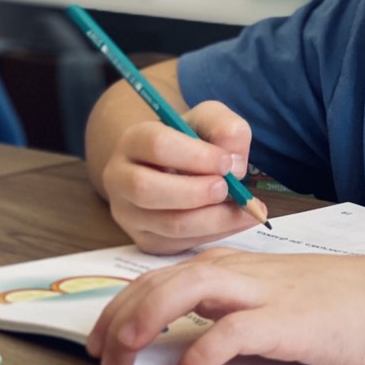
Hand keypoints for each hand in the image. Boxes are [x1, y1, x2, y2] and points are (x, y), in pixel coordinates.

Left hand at [85, 248, 364, 364]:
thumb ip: (216, 304)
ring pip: (182, 293)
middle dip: (117, 322)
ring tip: (124, 363)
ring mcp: (255, 293)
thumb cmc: (320, 300)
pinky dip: (197, 357)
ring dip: (143, 326)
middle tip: (100, 363)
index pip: (151, 280)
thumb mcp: (256, 294)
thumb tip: (170, 327)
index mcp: (221, 266)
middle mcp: (230, 273)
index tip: (94, 342)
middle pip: (155, 285)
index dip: (114, 310)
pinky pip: (228, 334)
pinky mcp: (280, 320)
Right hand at [100, 100, 264, 253]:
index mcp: (134, 141)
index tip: (227, 162)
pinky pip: (180, 243)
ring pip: (168, 223)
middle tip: (227, 188)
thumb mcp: (209, 121)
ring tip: (244, 208)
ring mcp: (128, 213)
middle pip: (147, 189)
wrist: (172, 169)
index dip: (196, 156)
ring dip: (212, 218)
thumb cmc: (191, 142)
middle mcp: (120, 178)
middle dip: (195, 192)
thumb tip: (235, 165)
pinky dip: (214, 234)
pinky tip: (235, 220)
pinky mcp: (145, 239)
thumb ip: (226, 128)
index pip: (157, 145)